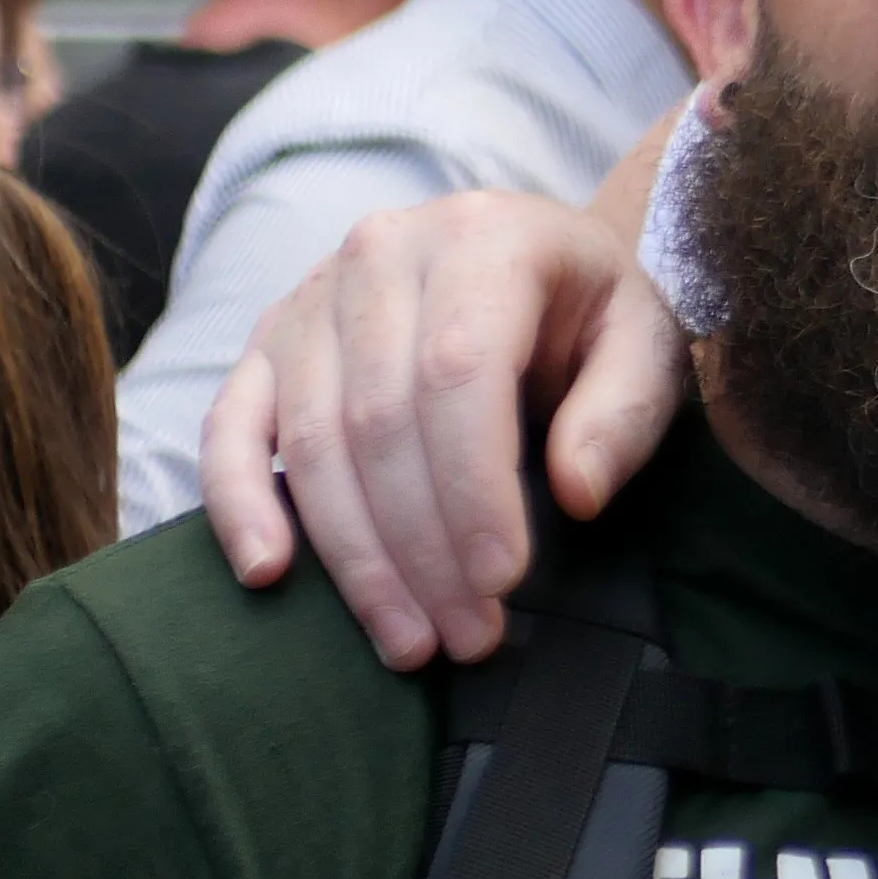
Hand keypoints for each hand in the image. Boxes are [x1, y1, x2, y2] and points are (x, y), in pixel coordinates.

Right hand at [195, 191, 684, 666]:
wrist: (541, 260)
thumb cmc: (595, 313)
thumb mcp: (647, 344)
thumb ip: (622, 413)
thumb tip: (577, 492)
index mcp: (482, 238)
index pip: (458, 374)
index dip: (473, 488)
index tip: (503, 581)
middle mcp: (381, 253)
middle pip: (380, 420)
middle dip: (423, 547)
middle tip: (467, 635)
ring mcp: (313, 296)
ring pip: (311, 441)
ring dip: (356, 556)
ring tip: (409, 640)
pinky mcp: (270, 342)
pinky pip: (231, 425)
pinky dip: (240, 502)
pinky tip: (267, 573)